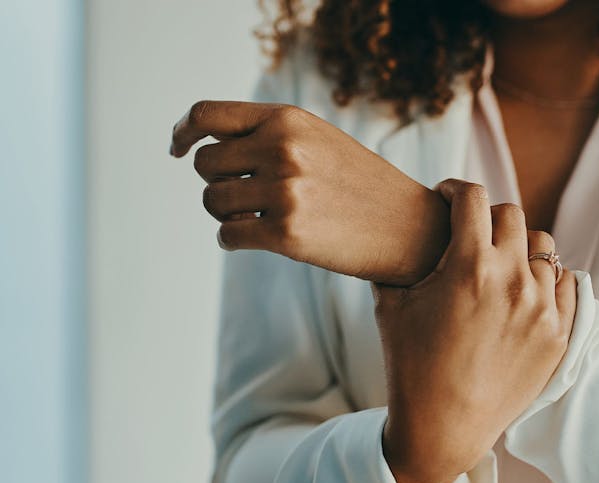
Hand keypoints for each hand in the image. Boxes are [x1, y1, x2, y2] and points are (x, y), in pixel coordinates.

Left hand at [170, 100, 449, 284]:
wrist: (409, 227)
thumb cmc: (360, 185)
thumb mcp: (318, 140)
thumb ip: (268, 134)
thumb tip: (204, 147)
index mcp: (288, 119)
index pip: (207, 116)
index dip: (183, 133)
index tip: (178, 149)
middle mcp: (282, 149)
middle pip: (204, 164)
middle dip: (216, 183)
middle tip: (244, 197)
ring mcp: (285, 191)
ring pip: (212, 202)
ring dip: (226, 214)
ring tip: (258, 218)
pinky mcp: (286, 234)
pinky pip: (227, 235)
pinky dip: (233, 240)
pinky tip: (258, 239)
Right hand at [372, 179, 576, 482]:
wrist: (444, 428)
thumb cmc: (409, 367)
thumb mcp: (390, 306)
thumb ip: (399, 260)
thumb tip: (400, 233)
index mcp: (470, 266)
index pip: (472, 197)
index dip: (454, 190)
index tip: (446, 198)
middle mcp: (514, 280)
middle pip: (511, 215)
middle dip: (487, 217)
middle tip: (472, 233)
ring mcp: (543, 308)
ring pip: (543, 248)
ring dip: (519, 247)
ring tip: (500, 265)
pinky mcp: (559, 334)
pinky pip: (566, 283)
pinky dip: (547, 279)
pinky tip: (525, 289)